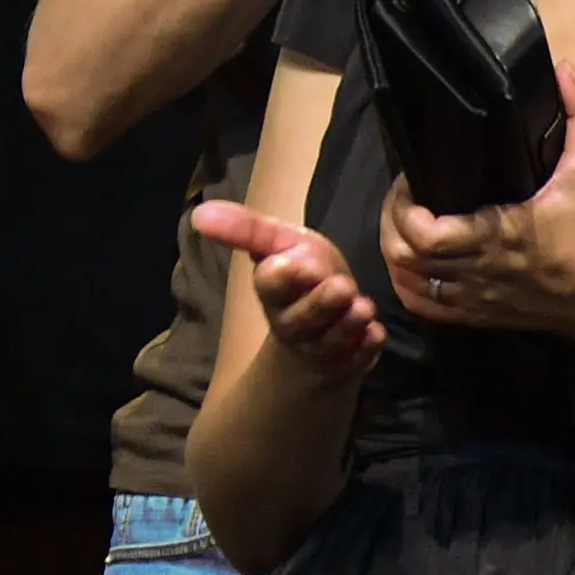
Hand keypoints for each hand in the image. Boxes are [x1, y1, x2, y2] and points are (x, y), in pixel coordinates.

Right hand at [191, 198, 387, 378]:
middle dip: (320, 303)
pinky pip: (358, 358)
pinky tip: (374, 334)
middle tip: (342, 286)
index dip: (283, 277)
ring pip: (331, 340)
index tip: (294, 263)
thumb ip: (248, 230)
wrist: (318, 330)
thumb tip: (199, 213)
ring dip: (348, 324)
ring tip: (364, 308)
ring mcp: (320, 346)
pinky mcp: (348, 361)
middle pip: (301, 319)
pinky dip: (367, 347)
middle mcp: (292, 322)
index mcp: (272, 291)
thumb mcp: (279, 245)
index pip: (271, 286)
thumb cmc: (299, 280)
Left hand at [380, 61, 574, 339]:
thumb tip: (564, 71)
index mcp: (496, 236)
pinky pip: (423, 305)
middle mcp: (476, 270)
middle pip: (403, 255)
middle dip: (389, 222)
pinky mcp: (476, 315)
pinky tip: (409, 264)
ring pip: (407, 281)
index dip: (401, 207)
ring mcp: (472, 297)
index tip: (409, 179)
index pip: (423, 234)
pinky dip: (406, 284)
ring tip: (400, 223)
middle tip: (401, 196)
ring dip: (394, 252)